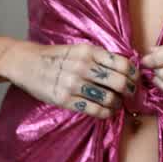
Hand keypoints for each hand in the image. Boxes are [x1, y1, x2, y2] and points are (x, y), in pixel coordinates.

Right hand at [0, 41, 139, 119]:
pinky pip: (94, 110)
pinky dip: (106, 113)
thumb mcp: (79, 49)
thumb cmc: (57, 56)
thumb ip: (100, 57)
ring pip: (108, 98)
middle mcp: (83, 66)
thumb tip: (126, 67)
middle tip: (131, 94)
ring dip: (118, 103)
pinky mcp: (65, 99)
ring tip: (118, 104)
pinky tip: (108, 111)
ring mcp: (74, 83)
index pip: (122, 63)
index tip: (135, 79)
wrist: (27, 63)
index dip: (134, 74)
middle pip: (119, 82)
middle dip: (130, 90)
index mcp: (89, 51)